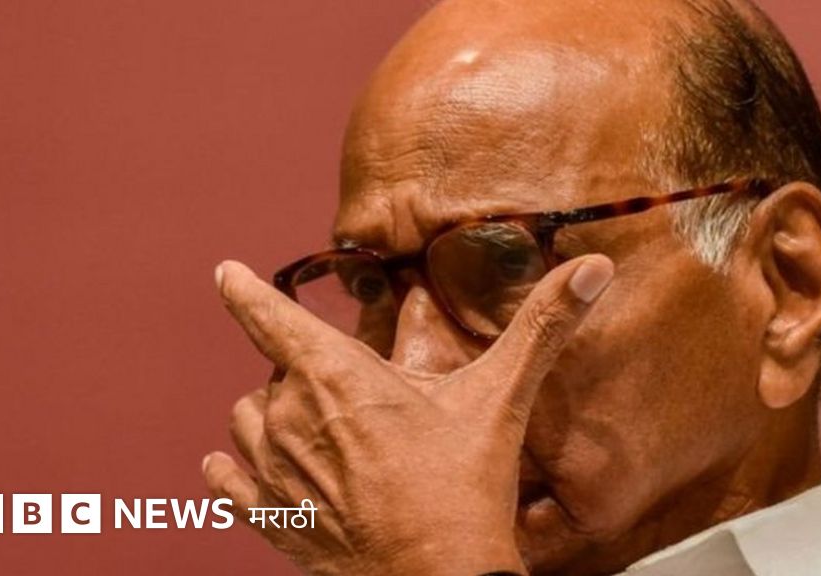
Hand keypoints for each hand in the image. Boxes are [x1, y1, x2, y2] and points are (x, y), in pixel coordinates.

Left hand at [202, 255, 612, 575]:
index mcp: (337, 377)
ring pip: (247, 419)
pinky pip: (228, 481)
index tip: (227, 274)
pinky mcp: (271, 520)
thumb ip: (542, 328)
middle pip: (277, 372)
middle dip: (309, 374)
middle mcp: (292, 418)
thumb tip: (593, 269)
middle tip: (361, 400)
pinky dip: (232, 469)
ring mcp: (274, 472)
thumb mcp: (501, 400)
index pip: (272, 318)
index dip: (245, 291)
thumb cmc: (462, 492)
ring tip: (316, 428)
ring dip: (271, 415)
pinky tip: (238, 466)